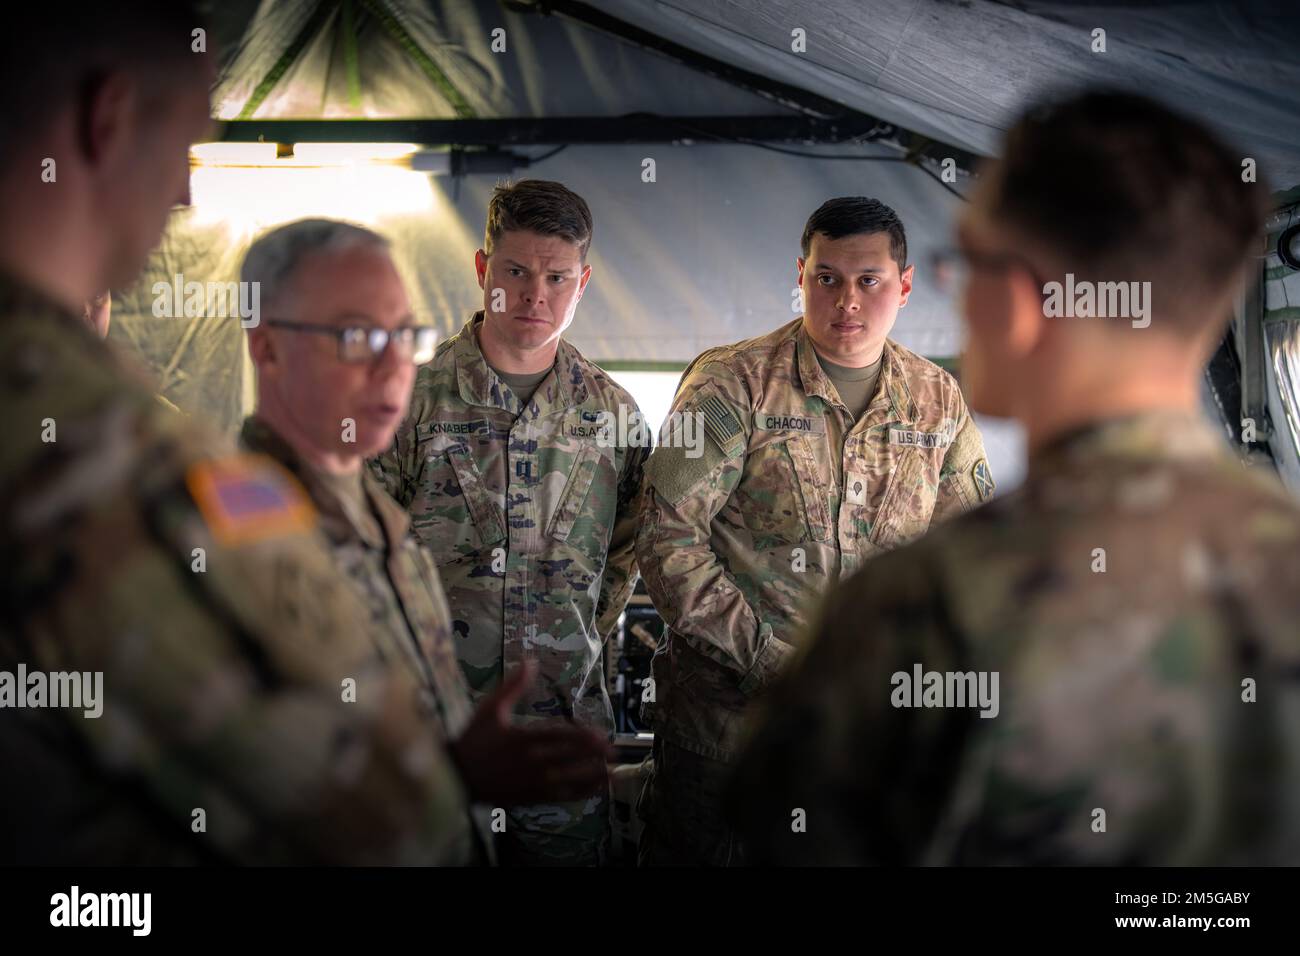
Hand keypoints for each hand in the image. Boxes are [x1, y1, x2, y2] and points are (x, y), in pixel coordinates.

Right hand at [448, 659, 612, 805]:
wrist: (456, 776)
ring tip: (612, 772)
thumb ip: (513, 685)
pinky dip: (581, 793)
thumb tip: (530, 661)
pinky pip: (561, 797)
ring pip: (570, 780)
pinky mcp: (531, 798)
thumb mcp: (490, 708)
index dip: (583, 738)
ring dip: (592, 776)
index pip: (560, 737)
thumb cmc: (473, 740)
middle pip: (570, 758)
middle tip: (614, 752)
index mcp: (523, 738)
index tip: (601, 737)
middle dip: (594, 756)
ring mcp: (532, 782)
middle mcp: (531, 762)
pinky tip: (595, 789)